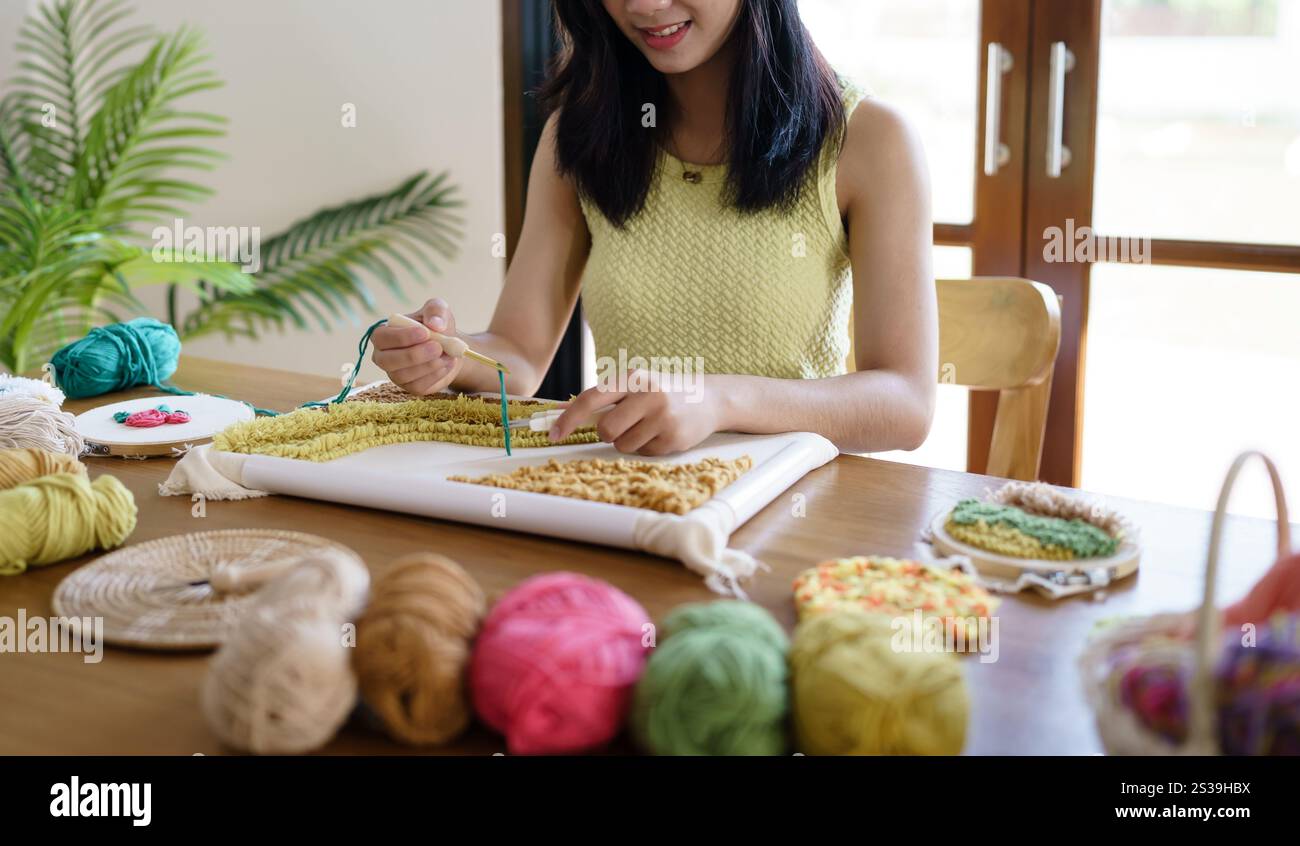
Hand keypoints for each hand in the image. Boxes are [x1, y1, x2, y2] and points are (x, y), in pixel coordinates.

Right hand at [370, 298, 463, 394]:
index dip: (401, 337)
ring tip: (448, 355)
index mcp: (383, 334)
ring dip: (429, 366)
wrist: (450, 347)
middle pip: (388, 360)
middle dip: (414, 355)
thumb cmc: (436, 325)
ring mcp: (396, 375)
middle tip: (438, 347)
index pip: (382, 337)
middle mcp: (384, 356)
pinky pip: (418, 386)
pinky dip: (436, 375)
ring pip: (404, 375)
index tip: (425, 333)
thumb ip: (436, 310)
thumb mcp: (438, 310)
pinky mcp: (411, 388)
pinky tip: (447, 364)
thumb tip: (435, 324)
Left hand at [549, 370, 723, 455]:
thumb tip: (562, 411)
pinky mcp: (673, 439)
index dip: (569, 418)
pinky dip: (647, 447)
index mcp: (634, 377)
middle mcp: (649, 395)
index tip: (554, 434)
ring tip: (648, 426)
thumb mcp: (637, 383)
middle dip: (608, 433)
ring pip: (623, 445)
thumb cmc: (664, 390)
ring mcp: (663, 418)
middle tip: (623, 424)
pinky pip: (643, 453)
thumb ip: (603, 397)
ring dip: (629, 441)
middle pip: (606, 430)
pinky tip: (662, 433)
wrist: (710, 398)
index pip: (592, 398)